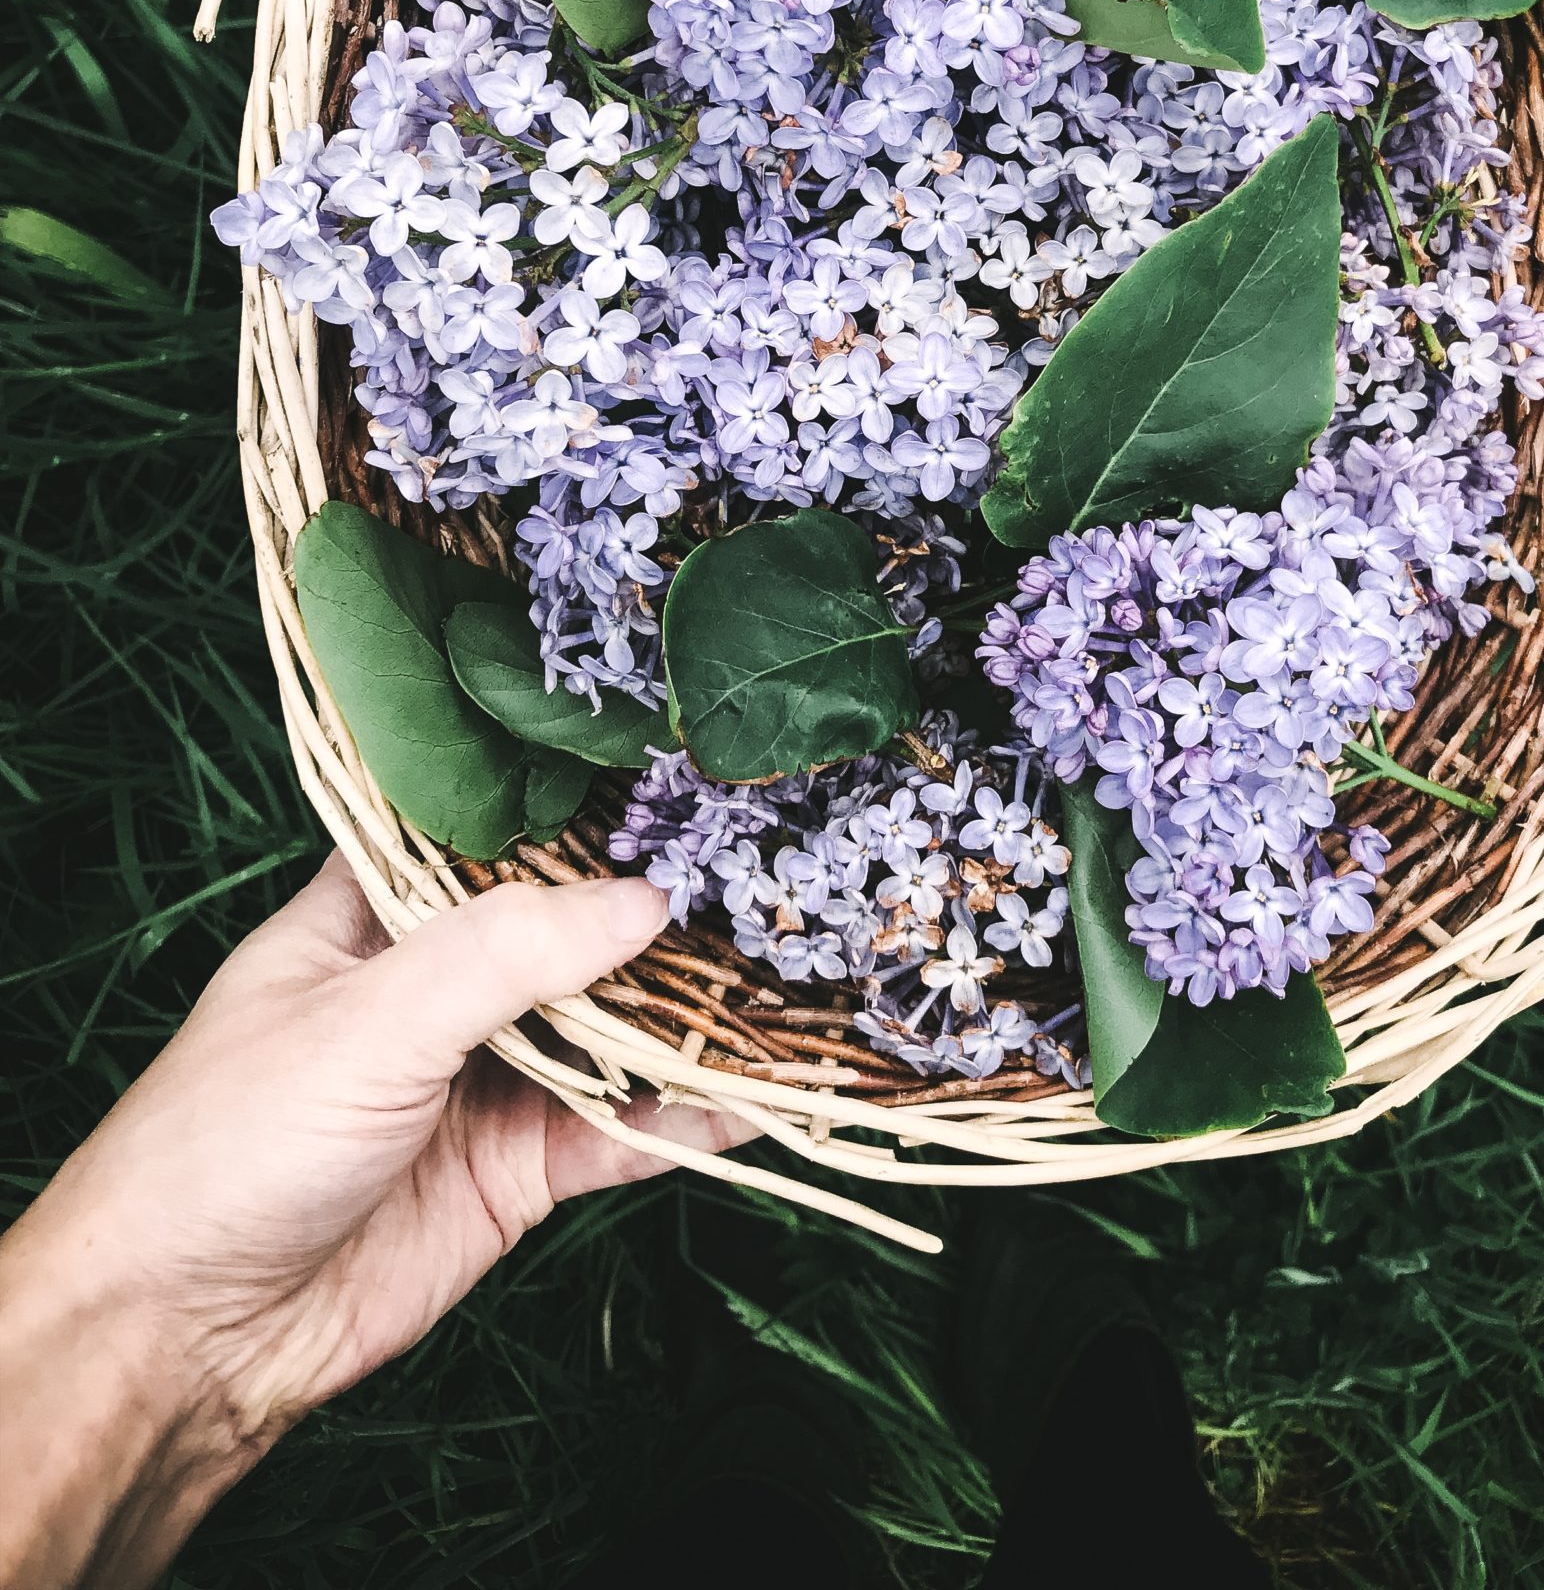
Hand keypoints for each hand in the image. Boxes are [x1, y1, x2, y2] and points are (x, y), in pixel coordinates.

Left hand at [0, 853, 744, 1589]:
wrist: (185, 1337)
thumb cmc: (232, 1141)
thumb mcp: (369, 1016)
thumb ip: (507, 953)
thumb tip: (643, 901)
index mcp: (375, 911)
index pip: (489, 832)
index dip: (574, 806)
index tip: (677, 774)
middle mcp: (437, 985)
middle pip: (569, 931)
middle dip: (657, 910)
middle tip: (765, 870)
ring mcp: (482, 1078)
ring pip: (608, 1029)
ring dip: (688, 1013)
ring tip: (789, 971)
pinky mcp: (515, 1171)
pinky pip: (619, 1131)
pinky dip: (687, 1117)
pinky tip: (759, 1096)